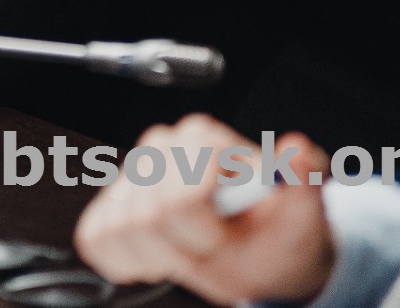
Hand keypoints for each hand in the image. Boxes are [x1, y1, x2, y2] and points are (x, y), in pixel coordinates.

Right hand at [74, 115, 334, 305]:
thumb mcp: (302, 215)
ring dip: (160, 256)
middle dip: (185, 247)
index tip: (226, 234)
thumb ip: (303, 181)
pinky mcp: (106, 205)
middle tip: (212, 244)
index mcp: (202, 138)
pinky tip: (160, 255)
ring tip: (189, 249)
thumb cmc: (276, 234)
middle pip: (148, 216)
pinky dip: (128, 261)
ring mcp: (129, 175)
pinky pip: (95, 239)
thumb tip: (298, 148)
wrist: (255, 255)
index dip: (205, 229)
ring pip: (120, 229)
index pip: (180, 194)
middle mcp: (160, 147)